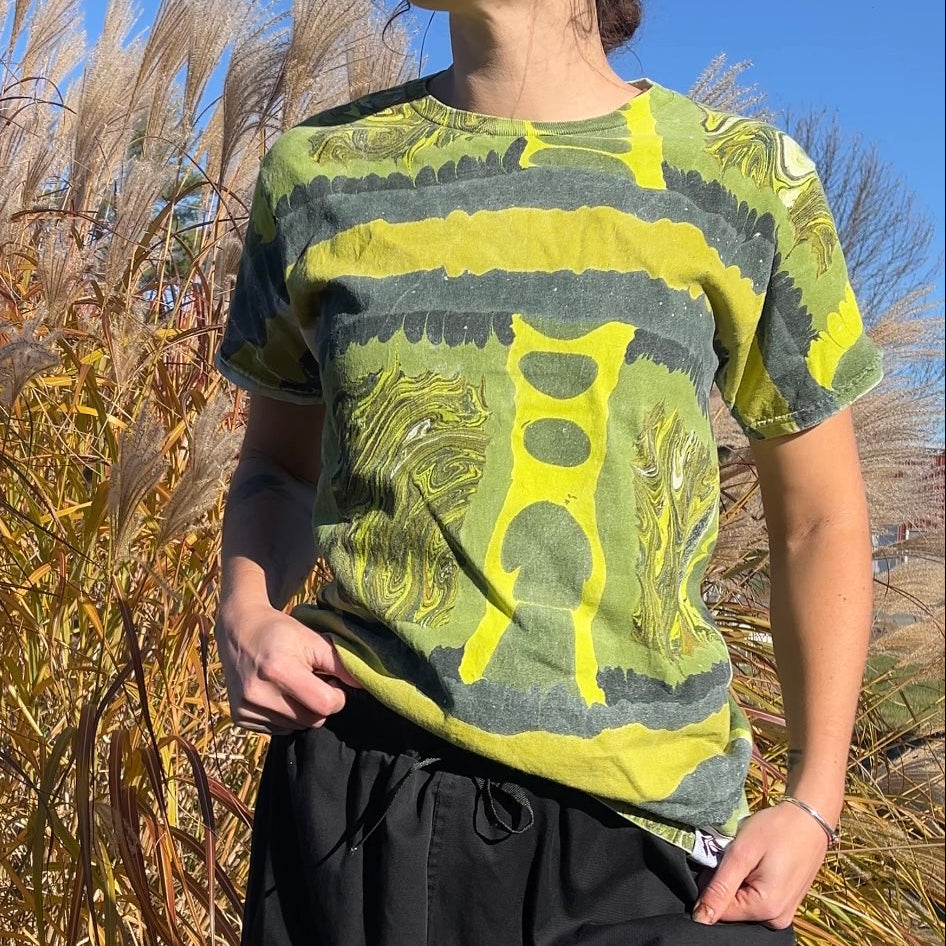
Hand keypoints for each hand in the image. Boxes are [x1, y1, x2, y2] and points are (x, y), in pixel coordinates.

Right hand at [214, 601, 361, 734]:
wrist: (239, 630)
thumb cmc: (281, 632)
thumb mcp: (313, 640)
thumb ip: (340, 664)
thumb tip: (365, 685)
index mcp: (278, 670)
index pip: (325, 705)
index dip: (336, 695)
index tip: (332, 681)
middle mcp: (259, 694)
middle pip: (312, 721)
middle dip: (320, 704)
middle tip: (315, 682)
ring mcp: (246, 709)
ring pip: (296, 727)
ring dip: (303, 710)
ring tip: (295, 685)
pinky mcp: (240, 718)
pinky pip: (278, 729)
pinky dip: (285, 716)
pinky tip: (278, 693)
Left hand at [692, 802, 829, 928]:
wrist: (808, 818)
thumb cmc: (776, 830)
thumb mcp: (742, 853)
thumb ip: (721, 887)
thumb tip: (701, 918)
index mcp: (766, 910)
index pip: (721, 912)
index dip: (712, 886)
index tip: (722, 861)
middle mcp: (777, 920)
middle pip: (733, 910)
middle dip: (727, 885)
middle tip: (738, 857)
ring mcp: (784, 913)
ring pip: (744, 904)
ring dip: (739, 883)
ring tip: (750, 859)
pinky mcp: (786, 904)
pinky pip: (757, 900)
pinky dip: (751, 883)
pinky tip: (758, 864)